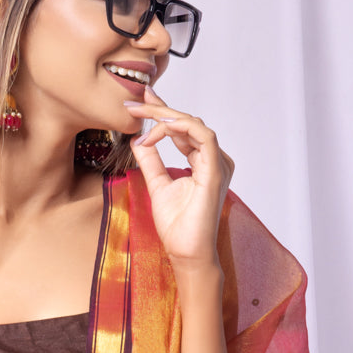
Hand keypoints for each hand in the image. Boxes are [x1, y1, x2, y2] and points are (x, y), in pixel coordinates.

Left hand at [124, 87, 233, 268]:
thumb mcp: (156, 184)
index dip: (163, 110)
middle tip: (134, 101)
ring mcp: (218, 163)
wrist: (186, 252)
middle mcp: (214, 159)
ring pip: (194, 124)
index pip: (183, 128)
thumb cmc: (177, 226)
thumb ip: (150, 161)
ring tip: (141, 114)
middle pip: (187, 122)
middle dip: (159, 108)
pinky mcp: (216, 170)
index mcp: (203, 161)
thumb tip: (137, 139)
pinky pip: (203, 137)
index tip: (140, 99)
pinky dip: (179, 128)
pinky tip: (158, 130)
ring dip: (165, 116)